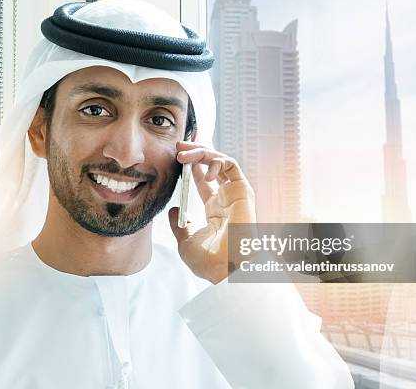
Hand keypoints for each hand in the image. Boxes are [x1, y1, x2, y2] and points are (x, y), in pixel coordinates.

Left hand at [168, 141, 255, 283]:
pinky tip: (203, 170)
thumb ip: (179, 225)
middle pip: (212, 166)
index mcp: (216, 210)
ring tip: (183, 154)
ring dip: (202, 153)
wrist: (225, 268)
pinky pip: (231, 165)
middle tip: (178, 146)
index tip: (176, 158)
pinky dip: (216, 161)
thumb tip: (172, 211)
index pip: (204, 181)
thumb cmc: (210, 261)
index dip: (191, 167)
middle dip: (195, 153)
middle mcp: (227, 199)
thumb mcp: (186, 241)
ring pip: (221, 161)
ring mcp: (236, 193)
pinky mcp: (243, 190)